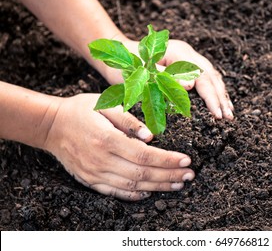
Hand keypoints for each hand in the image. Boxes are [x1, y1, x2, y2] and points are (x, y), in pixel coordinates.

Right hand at [42, 93, 194, 200]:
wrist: (52, 126)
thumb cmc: (81, 110)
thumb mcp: (105, 105)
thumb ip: (129, 120)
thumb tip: (152, 136)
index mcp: (107, 139)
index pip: (144, 155)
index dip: (167, 160)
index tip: (186, 160)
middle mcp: (101, 160)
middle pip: (142, 174)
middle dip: (169, 176)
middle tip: (190, 175)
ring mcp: (95, 173)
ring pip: (132, 186)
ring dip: (158, 187)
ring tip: (178, 184)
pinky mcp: (90, 180)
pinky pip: (115, 193)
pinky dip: (135, 195)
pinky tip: (150, 193)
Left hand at [102, 38, 233, 119]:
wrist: (118, 53)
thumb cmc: (125, 65)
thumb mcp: (140, 73)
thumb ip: (165, 77)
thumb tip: (192, 86)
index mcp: (178, 52)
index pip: (202, 76)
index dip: (211, 96)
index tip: (218, 114)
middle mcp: (186, 52)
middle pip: (210, 75)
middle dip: (220, 97)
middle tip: (228, 118)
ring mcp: (187, 56)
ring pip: (211, 76)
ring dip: (220, 94)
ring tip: (229, 112)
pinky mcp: (185, 63)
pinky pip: (205, 77)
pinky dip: (214, 90)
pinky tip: (219, 102)